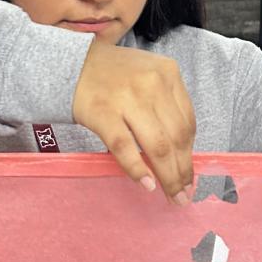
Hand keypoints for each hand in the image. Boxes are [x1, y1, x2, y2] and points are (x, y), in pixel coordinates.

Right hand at [73, 40, 195, 202]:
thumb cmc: (113, 76)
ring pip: (157, 145)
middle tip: (184, 195)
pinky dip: (138, 169)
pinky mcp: (103, 113)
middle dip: (183, 171)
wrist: (70, 65)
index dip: (190, 154)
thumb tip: (180, 153)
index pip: (188, 122)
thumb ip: (166, 105)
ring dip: (167, 176)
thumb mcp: (148, 77)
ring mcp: (127, 98)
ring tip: (172, 196)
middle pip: (177, 137)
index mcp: (168, 73)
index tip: (189, 175)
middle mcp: (152, 84)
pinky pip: (125, 147)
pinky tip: (146, 184)